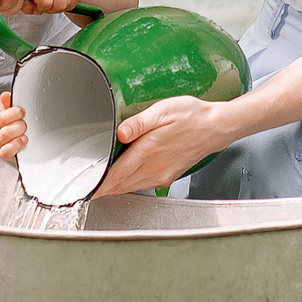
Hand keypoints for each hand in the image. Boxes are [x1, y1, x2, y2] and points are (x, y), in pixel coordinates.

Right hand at [0, 92, 26, 160]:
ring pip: (5, 145)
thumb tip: (6, 95)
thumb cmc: (11, 121)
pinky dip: (16, 148)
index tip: (22, 112)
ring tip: (25, 136)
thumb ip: (9, 103)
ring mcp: (2, 145)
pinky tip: (23, 143)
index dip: (14, 114)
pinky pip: (7, 154)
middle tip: (25, 124)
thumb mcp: (10, 110)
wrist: (8, 134)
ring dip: (17, 139)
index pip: (2, 118)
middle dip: (18, 127)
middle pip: (5, 133)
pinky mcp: (8, 154)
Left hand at [21, 0, 106, 15]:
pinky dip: (68, 3)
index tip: (38, 3)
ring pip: (67, 5)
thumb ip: (25, 2)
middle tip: (47, 3)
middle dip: (52, 9)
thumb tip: (28, 9)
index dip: (41, 7)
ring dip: (59, 6)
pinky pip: (74, 2)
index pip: (45, 1)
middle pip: (59, 5)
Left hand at [95, 96, 233, 195]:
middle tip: (86, 188)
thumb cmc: (191, 116)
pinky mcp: (168, 176)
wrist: (216, 127)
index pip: (116, 175)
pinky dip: (128, 185)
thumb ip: (138, 123)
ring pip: (131, 187)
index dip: (99, 185)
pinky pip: (142, 185)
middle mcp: (154, 168)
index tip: (85, 190)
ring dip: (114, 188)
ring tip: (100, 185)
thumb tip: (119, 132)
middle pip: (120, 185)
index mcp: (148, 151)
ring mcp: (162, 175)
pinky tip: (124, 179)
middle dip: (102, 188)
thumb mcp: (163, 111)